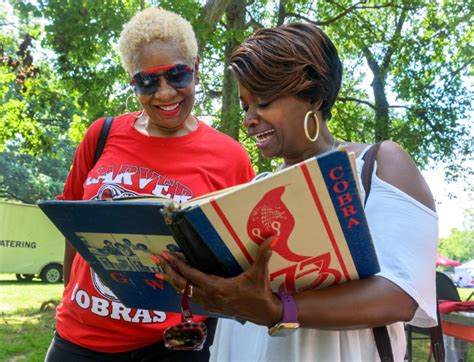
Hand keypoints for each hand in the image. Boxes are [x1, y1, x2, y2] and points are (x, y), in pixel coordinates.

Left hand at [155, 236, 282, 325]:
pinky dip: (183, 289)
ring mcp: (210, 303)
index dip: (178, 265)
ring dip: (174, 281)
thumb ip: (263, 255)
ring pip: (185, 293)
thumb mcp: (259, 273)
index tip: (167, 256)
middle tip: (159, 262)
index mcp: (218, 287)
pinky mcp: (212, 306)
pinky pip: (191, 297)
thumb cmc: (259, 293)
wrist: (264, 313)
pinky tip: (180, 284)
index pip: (192, 275)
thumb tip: (271, 237)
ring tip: (164, 272)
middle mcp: (210, 296)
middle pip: (182, 285)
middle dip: (169, 273)